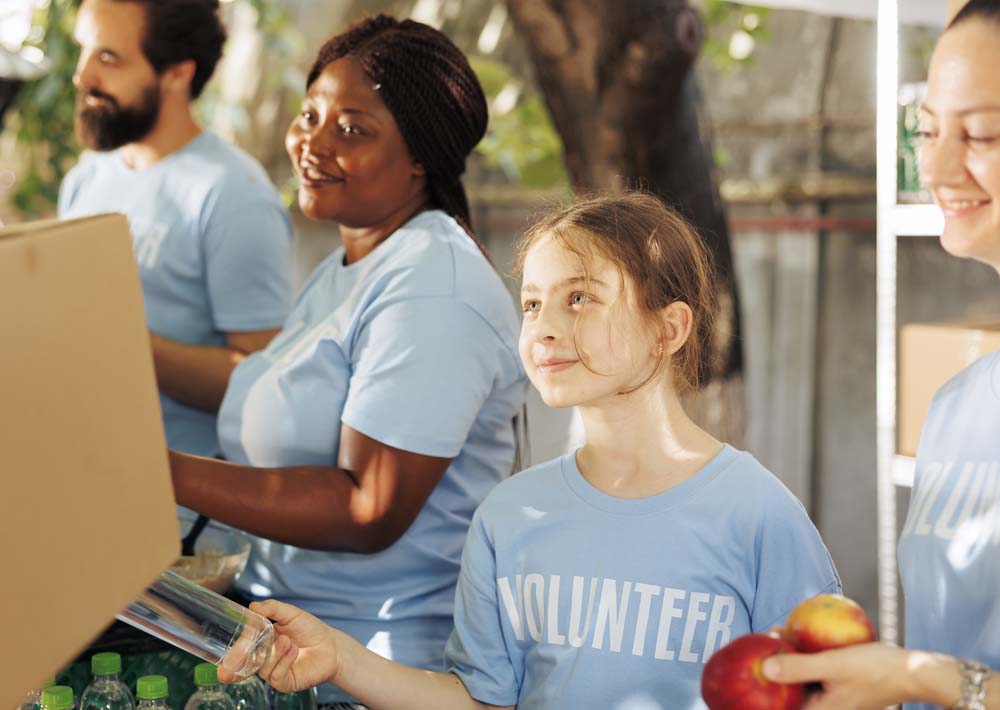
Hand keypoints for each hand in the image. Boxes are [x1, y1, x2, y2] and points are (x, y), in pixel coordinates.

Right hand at [218, 599, 341, 691]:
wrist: (331, 645)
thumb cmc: (310, 630)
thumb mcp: (290, 614)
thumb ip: (272, 608)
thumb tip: (252, 606)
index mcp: (261, 644)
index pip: (241, 651)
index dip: (230, 657)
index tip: (221, 660)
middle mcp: (264, 660)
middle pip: (244, 665)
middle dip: (235, 666)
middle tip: (230, 666)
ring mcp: (274, 672)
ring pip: (261, 668)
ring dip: (274, 653)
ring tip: (287, 641)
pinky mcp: (285, 682)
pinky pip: (276, 676)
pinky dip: (283, 661)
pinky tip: (293, 651)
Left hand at [762, 643, 916, 709]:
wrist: (914, 672)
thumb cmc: (876, 671)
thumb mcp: (832, 665)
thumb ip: (798, 668)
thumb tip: (763, 669)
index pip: (780, 704)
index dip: (763, 690)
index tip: (751, 664)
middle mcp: (823, 709)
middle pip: (787, 690)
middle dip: (773, 668)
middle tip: (762, 642)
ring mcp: (831, 699)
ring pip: (799, 678)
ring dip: (788, 658)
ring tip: (777, 634)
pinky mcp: (838, 687)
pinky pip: (814, 671)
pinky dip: (805, 656)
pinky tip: (799, 634)